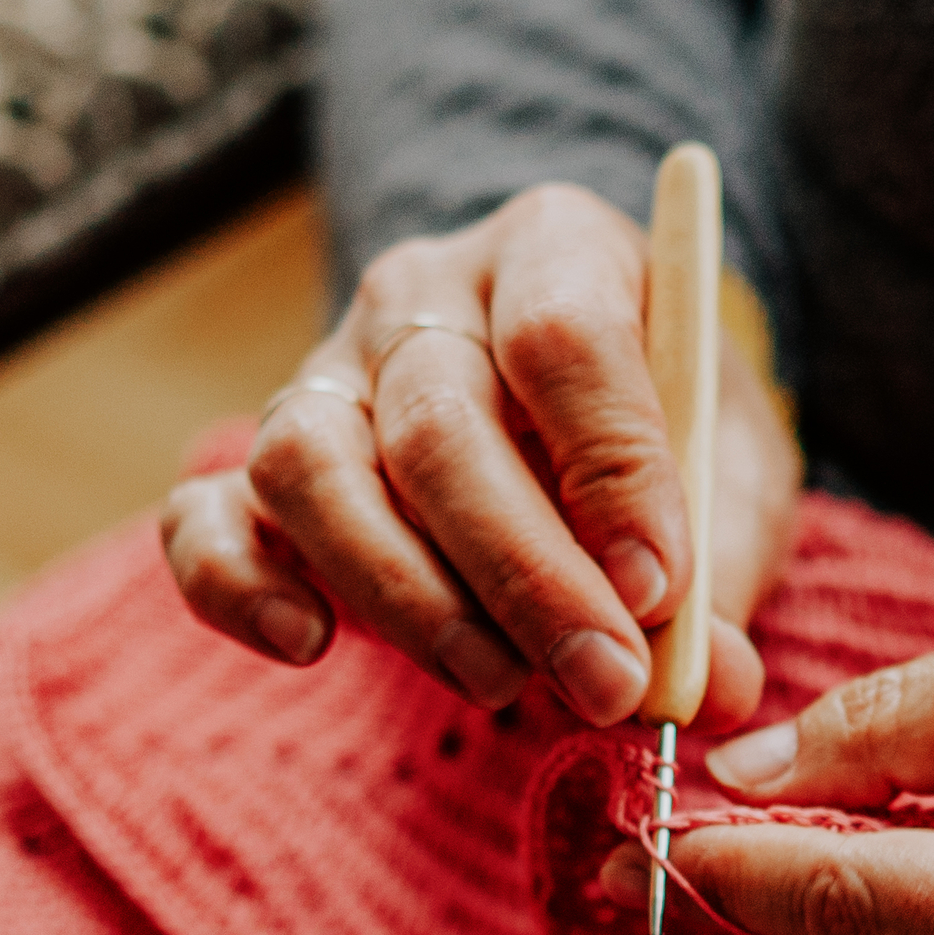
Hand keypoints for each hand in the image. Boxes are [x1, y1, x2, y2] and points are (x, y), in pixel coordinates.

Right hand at [159, 183, 801, 728]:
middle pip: (439, 422)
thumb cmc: (666, 446)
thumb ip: (721, 573)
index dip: (612, 470)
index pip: (563, 336)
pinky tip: (309, 644)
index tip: (660, 591)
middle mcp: (423, 295)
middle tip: (602, 681)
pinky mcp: (251, 468)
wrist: (576, 434)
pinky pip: (203, 519)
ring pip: (312, 466)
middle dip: (524, 573)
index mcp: (555, 249)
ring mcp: (325, 375)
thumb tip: (708, 684)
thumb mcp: (730, 484)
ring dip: (406, 595)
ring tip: (499, 682)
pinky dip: (239, 586)